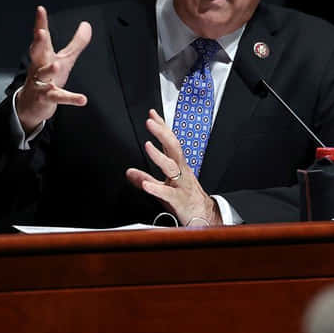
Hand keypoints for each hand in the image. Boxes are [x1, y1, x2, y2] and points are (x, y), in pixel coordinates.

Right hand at [16, 6, 91, 132]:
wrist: (31, 104)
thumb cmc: (48, 78)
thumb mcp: (64, 59)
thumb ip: (76, 43)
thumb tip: (87, 24)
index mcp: (43, 56)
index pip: (41, 37)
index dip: (40, 23)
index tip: (40, 9)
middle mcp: (39, 67)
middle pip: (37, 53)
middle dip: (38, 43)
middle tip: (41, 33)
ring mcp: (41, 83)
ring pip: (43, 75)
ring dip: (49, 69)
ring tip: (57, 65)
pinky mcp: (46, 99)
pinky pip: (58, 97)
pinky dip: (70, 99)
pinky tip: (82, 99)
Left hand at [125, 109, 220, 226]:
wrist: (203, 218)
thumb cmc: (184, 200)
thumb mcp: (163, 187)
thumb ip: (146, 178)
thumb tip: (129, 172)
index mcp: (178, 166)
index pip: (170, 142)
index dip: (162, 127)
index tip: (152, 114)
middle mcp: (181, 172)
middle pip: (173, 148)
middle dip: (162, 133)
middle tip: (150, 122)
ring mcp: (181, 185)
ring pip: (172, 167)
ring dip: (159, 156)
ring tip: (148, 146)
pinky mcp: (179, 200)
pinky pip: (168, 194)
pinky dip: (157, 188)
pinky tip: (146, 185)